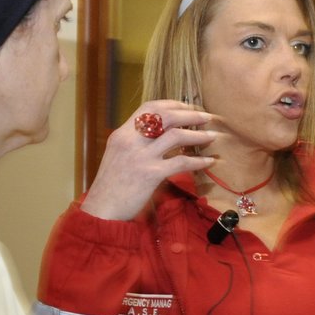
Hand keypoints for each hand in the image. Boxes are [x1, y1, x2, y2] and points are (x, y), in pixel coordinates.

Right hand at [81, 100, 216, 220]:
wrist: (101, 210)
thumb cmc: (112, 186)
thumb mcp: (119, 156)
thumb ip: (136, 143)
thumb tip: (161, 136)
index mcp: (122, 134)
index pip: (149, 107)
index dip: (172, 104)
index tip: (188, 107)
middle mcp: (131, 140)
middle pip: (166, 116)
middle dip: (190, 114)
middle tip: (206, 117)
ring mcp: (141, 156)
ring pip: (176, 135)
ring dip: (198, 134)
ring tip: (212, 136)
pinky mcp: (151, 174)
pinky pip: (181, 162)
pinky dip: (198, 161)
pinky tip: (209, 161)